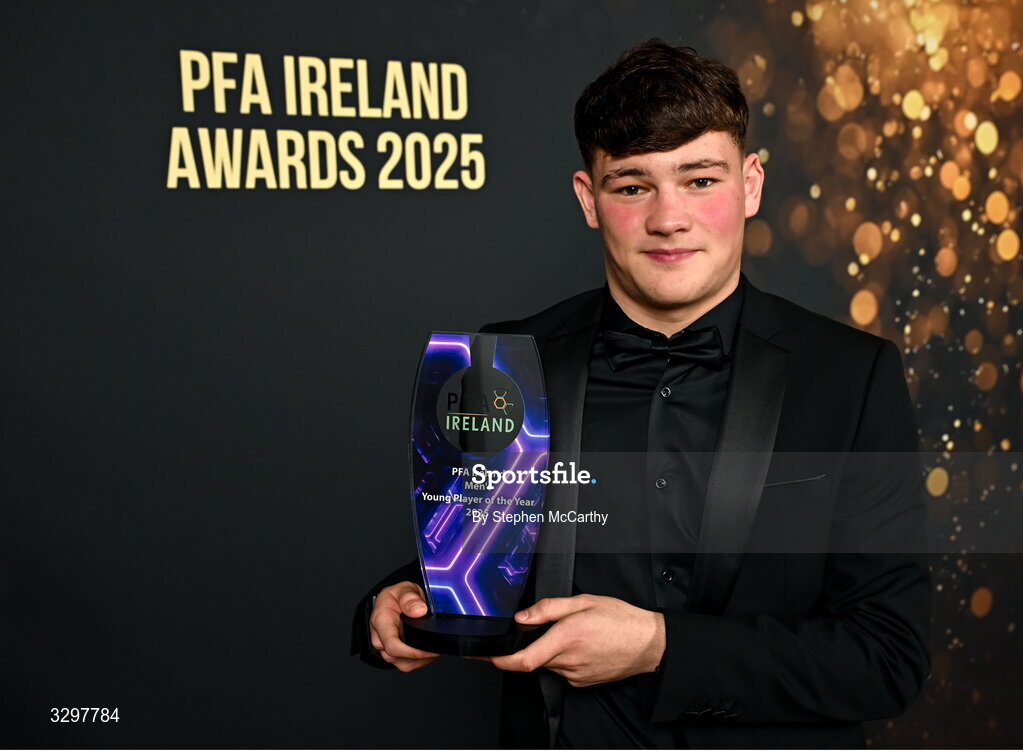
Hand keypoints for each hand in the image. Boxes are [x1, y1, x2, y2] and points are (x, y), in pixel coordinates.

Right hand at [369, 581, 440, 671]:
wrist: (392, 601)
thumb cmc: (396, 596)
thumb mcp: (404, 589)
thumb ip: (410, 597)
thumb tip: (419, 611)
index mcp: (380, 621)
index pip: (392, 645)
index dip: (413, 651)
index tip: (429, 650)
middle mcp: (379, 638)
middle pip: (399, 657)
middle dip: (421, 655)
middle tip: (439, 645)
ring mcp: (385, 649)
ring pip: (405, 663)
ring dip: (422, 658)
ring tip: (434, 645)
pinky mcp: (394, 656)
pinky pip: (408, 664)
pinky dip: (420, 659)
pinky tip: (428, 649)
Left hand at [484, 594, 664, 686]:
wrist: (649, 643)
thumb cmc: (620, 619)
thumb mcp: (583, 602)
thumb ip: (548, 608)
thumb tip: (522, 617)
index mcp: (566, 638)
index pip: (522, 660)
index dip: (499, 660)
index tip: (485, 655)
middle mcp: (568, 661)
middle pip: (534, 658)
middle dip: (532, 644)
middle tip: (548, 628)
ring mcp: (575, 675)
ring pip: (548, 663)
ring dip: (550, 649)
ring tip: (574, 633)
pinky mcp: (582, 682)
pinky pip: (562, 670)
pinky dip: (563, 658)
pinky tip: (581, 645)